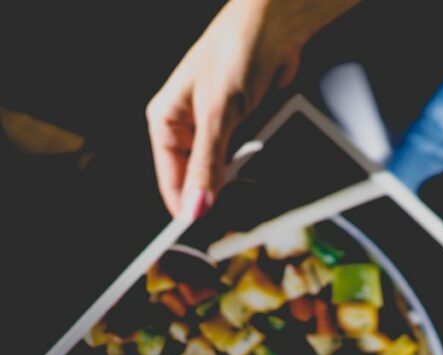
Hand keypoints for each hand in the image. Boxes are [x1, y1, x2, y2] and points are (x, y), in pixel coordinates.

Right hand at [146, 0, 356, 216]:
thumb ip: (208, 164)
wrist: (275, 30)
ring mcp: (216, 130)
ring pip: (224, 173)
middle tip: (234, 220)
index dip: (184, 208)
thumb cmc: (235, 54)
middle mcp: (188, 128)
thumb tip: (196, 206)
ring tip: (251, 196)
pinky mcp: (242, 128)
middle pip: (198, 180)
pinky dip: (255, 169)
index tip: (200, 235)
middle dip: (216, 197)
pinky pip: (245, 160)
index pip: (169, 179)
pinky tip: (264, 175)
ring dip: (239, 183)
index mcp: (166, 121)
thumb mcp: (218, 115)